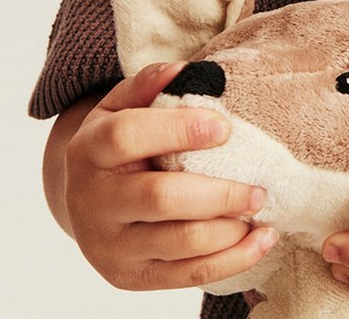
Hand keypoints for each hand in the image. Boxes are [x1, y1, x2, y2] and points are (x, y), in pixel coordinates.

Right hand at [62, 62, 278, 289]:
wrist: (86, 201)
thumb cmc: (117, 144)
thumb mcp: (120, 107)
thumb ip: (148, 84)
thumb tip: (184, 70)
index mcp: (89, 151)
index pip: (127, 137)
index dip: (178, 129)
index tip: (225, 127)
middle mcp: (93, 202)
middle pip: (159, 197)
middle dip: (218, 192)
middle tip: (260, 186)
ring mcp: (110, 246)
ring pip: (178, 241)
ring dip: (230, 229)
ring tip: (262, 209)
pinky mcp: (131, 277)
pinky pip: (187, 275)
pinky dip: (232, 261)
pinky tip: (262, 241)